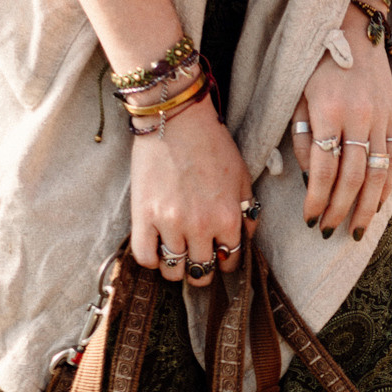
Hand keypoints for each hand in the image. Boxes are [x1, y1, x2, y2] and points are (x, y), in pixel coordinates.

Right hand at [128, 92, 251, 286]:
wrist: (175, 119)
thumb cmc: (212, 145)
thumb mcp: (242, 178)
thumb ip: (248, 212)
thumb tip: (244, 239)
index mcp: (228, 217)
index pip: (230, 260)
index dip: (225, 262)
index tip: (218, 255)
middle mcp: (201, 226)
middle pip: (201, 272)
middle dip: (202, 268)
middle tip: (196, 256)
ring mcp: (170, 223)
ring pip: (173, 271)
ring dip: (176, 267)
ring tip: (176, 252)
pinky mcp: (143, 216)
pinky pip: (145, 257)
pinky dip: (151, 259)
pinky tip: (157, 247)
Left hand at [290, 5, 391, 242]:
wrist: (353, 25)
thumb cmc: (315, 60)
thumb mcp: (296, 95)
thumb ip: (301, 136)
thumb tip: (308, 176)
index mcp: (329, 111)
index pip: (323, 169)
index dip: (317, 199)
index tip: (310, 219)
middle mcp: (359, 117)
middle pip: (352, 178)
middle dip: (339, 209)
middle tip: (328, 231)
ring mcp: (381, 117)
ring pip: (377, 173)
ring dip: (365, 207)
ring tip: (354, 230)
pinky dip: (386, 186)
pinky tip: (377, 205)